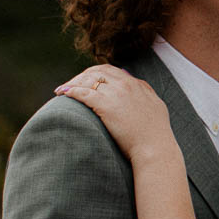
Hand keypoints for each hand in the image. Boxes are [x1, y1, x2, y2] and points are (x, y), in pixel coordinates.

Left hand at [57, 64, 174, 157]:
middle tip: (70, 85)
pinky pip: (83, 93)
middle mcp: (126, 85)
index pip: (111, 70)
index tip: (86, 81)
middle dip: (81, 76)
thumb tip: (138, 85)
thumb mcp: (156, 106)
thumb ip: (146, 92)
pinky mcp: (106, 105)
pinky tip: (63, 94)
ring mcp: (116, 94)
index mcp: (136, 84)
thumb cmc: (156, 134)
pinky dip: (71, 91)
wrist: (155, 148)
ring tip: (61, 90)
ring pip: (88, 80)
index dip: (95, 74)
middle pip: (97, 72)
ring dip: (72, 83)